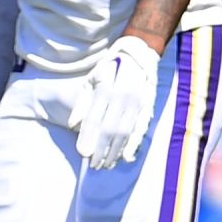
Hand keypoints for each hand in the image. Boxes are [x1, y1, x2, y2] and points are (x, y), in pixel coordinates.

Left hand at [68, 36, 161, 169]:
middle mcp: (123, 96)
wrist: (137, 56)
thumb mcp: (91, 79)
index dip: (88, 137)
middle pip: (109, 129)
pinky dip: (134, 144)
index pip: (94, 118)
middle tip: (94, 165)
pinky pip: (140, 129)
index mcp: (106, 88)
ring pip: (125, 132)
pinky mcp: (148, 107)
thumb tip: (73, 125)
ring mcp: (137, 102)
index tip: (82, 154)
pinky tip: (126, 157)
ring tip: (107, 164)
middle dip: (101, 150)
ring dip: (115, 151)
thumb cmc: (109, 69)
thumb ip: (82, 102)